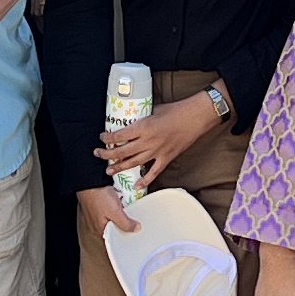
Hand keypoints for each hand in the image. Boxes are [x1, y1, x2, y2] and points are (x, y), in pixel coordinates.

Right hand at [79, 186, 138, 243]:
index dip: (125, 236)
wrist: (89, 180)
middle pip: (114, 228)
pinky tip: (120, 202)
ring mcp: (96, 215)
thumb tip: (136, 229)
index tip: (135, 232)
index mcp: (100, 230)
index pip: (115, 238)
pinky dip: (115, 207)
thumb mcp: (115, 212)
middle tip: (133, 219)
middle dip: (124, 223)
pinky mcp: (97, 206)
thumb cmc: (99, 197)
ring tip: (127, 209)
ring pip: (112, 218)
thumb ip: (125, 223)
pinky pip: (109, 210)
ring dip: (120, 214)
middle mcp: (96, 225)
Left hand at [98, 92, 223, 192]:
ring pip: (134, 163)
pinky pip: (153, 172)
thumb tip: (134, 121)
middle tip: (99, 155)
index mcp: (143, 127)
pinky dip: (145, 180)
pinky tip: (136, 185)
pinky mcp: (167, 158)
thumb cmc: (177, 110)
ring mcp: (157, 151)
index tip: (102, 138)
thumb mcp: (154, 110)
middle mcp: (148, 141)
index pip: (120, 135)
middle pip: (123, 151)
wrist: (196, 117)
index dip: (108, 138)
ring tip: (109, 171)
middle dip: (108, 154)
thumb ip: (143, 118)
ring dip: (120, 167)